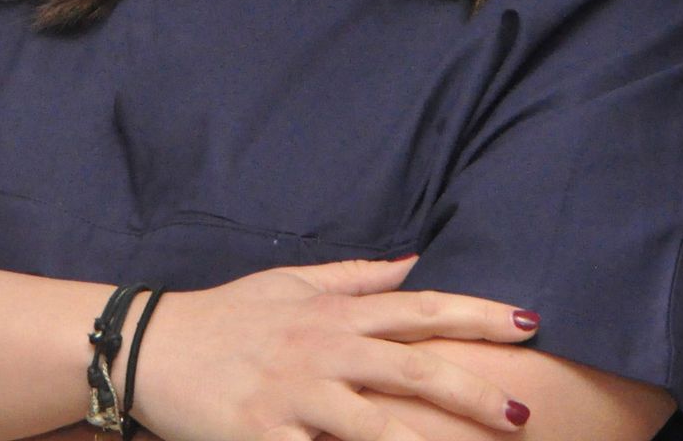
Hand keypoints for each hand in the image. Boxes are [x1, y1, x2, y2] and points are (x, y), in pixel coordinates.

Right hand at [130, 256, 537, 440]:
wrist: (154, 347)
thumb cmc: (229, 314)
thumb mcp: (290, 281)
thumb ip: (354, 276)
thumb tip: (414, 260)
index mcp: (332, 312)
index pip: (418, 308)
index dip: (476, 313)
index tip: (529, 321)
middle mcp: (322, 349)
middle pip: (412, 369)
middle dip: (473, 391)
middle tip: (523, 413)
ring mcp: (296, 397)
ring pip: (377, 426)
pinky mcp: (265, 438)